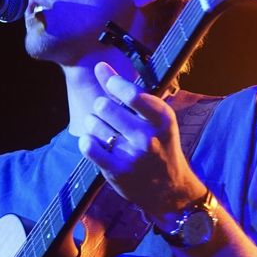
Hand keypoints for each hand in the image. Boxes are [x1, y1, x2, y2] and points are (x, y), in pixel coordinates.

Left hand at [79, 61, 205, 222]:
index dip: (114, 83)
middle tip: (107, 115)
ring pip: (93, 124)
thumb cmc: (159, 146)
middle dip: (100, 107)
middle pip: (104, 106)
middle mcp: (148, 137)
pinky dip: (87, 142)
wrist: (169, 190)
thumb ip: (125, 90)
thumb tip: (100, 65)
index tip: (109, 83)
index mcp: (162, 119)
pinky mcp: (117, 171)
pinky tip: (96, 144)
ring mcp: (132, 156)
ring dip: (93, 125)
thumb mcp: (154, 119)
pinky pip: (88, 146)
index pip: (132, 94)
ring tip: (105, 132)